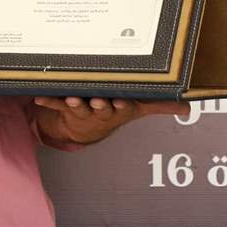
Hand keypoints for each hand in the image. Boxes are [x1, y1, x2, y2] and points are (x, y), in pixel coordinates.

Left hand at [31, 96, 190, 145]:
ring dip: (75, 104)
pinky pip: (55, 104)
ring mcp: (81, 110)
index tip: (120, 102)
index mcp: (117, 109)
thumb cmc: (114, 111)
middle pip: (100, 108)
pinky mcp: (65, 108)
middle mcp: (99, 111)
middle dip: (99, 105)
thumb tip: (188, 107)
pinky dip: (48, 101)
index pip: (120, 108)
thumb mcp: (138, 108)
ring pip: (78, 107)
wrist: (86, 129)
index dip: (119, 106)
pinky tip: (38, 97)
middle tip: (98, 100)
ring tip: (71, 99)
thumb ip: (161, 105)